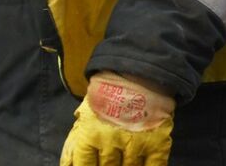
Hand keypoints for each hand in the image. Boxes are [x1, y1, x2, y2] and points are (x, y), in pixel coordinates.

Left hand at [60, 71, 174, 165]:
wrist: (140, 70)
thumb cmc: (109, 91)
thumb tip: (68, 164)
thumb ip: (77, 138)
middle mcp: (110, 143)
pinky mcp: (157, 141)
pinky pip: (155, 165)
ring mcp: (135, 144)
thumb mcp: (86, 112)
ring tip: (128, 163)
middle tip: (112, 163)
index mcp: (89, 136)